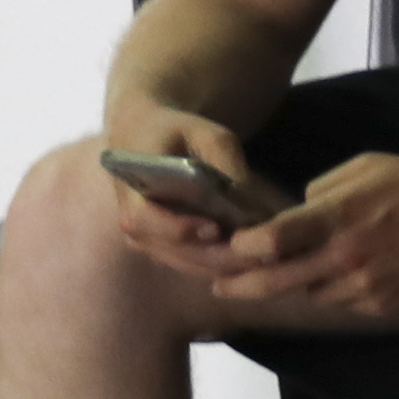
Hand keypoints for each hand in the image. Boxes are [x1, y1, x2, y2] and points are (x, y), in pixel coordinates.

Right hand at [97, 104, 283, 263]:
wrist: (143, 137)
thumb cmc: (177, 132)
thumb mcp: (204, 134)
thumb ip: (225, 161)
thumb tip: (249, 197)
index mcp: (132, 192)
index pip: (145, 220)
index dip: (178, 229)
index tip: (215, 229)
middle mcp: (134, 224)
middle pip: (174, 251)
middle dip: (219, 256)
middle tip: (260, 255)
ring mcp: (148, 240)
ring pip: (187, 264)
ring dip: (226, 266)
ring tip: (267, 259)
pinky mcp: (165, 248)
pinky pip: (194, 264)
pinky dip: (223, 265)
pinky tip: (257, 259)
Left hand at [216, 152, 398, 326]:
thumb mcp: (370, 166)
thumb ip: (324, 188)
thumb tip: (298, 209)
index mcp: (337, 216)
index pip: (269, 240)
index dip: (241, 247)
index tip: (232, 245)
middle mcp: (344, 257)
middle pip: (274, 281)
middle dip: (240, 284)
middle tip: (222, 285)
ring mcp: (363, 285)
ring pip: (308, 295)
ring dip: (295, 286)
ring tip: (292, 274)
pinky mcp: (382, 305)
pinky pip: (342, 303)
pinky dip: (334, 292)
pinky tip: (342, 277)